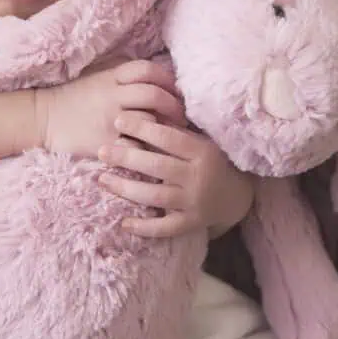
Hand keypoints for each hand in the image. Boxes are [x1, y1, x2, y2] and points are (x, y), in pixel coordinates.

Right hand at [35, 59, 185, 158]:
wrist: (42, 119)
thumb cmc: (74, 99)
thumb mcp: (97, 78)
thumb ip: (123, 76)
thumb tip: (158, 77)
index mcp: (111, 77)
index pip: (147, 69)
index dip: (167, 79)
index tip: (177, 90)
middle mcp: (112, 96)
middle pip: (153, 95)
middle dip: (174, 106)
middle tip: (182, 117)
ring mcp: (108, 120)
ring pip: (147, 122)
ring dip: (162, 130)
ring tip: (171, 138)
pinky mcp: (104, 143)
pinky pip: (133, 147)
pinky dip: (144, 151)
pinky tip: (151, 153)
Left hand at [98, 111, 254, 238]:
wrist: (236, 195)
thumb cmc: (211, 160)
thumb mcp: (201, 141)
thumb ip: (176, 130)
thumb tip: (144, 110)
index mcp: (202, 151)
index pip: (169, 138)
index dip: (142, 128)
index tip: (119, 121)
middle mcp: (198, 177)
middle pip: (157, 166)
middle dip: (126, 158)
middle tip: (101, 151)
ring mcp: (195, 202)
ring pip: (156, 196)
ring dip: (126, 189)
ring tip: (102, 180)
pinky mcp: (191, 223)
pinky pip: (165, 228)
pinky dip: (144, 227)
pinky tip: (124, 223)